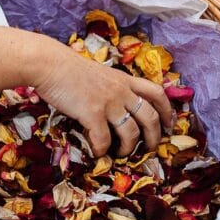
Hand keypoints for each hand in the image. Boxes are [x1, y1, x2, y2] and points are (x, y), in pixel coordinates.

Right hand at [37, 44, 173, 156]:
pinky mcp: (93, 114)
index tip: (168, 124)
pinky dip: (102, 150)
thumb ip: (110, 87)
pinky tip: (97, 153)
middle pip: (150, 117)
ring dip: (129, 148)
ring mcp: (109, 103)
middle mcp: (122, 91)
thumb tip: (112, 104)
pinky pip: (104, 140)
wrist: (50, 64)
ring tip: (122, 154)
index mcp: (124, 80)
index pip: (157, 93)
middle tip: (151, 148)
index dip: (166, 111)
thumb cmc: (67, 68)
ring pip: (131, 133)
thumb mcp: (98, 74)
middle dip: (154, 136)